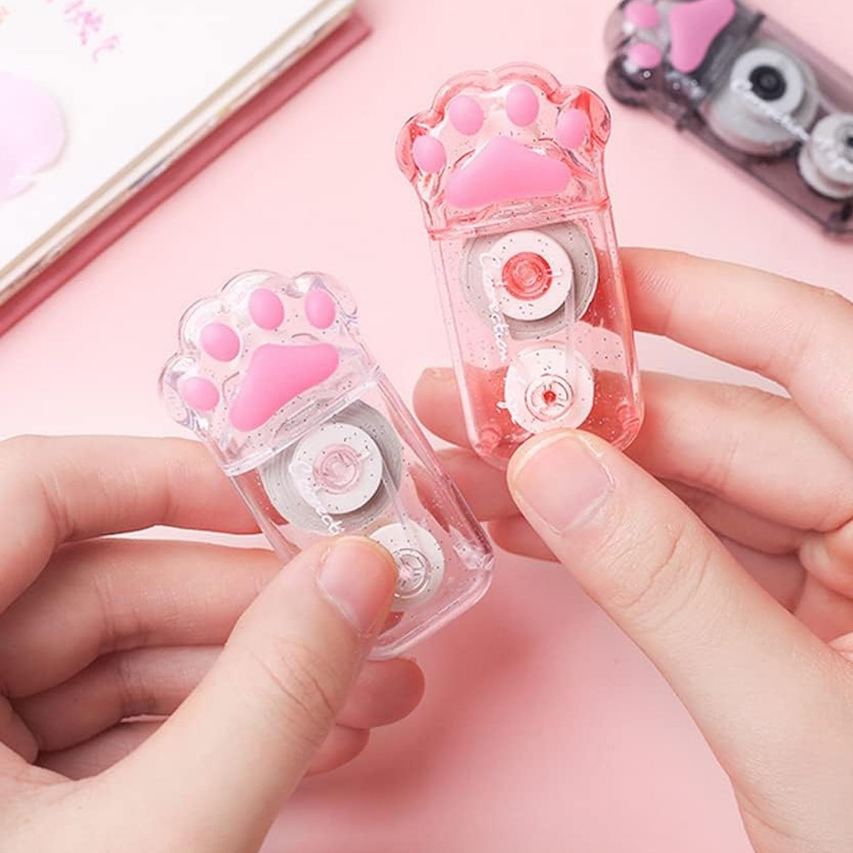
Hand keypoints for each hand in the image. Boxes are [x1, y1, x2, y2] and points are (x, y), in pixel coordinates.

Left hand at [0, 436, 422, 851]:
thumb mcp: (158, 840)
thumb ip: (267, 700)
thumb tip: (358, 575)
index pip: (37, 489)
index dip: (161, 479)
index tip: (273, 502)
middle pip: (104, 588)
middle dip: (253, 608)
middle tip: (360, 614)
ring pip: (122, 664)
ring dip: (255, 677)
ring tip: (367, 691)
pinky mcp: (9, 799)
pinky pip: (114, 730)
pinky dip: (212, 732)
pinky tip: (307, 737)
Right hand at [415, 248, 852, 852]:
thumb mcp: (792, 724)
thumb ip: (669, 589)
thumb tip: (554, 471)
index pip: (815, 356)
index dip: (699, 300)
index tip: (592, 280)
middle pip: (721, 431)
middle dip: (585, 417)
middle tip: (476, 400)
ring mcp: (840, 567)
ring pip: (691, 492)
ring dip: (578, 480)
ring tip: (473, 464)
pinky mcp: (797, 613)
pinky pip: (691, 551)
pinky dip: (609, 540)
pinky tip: (528, 522)